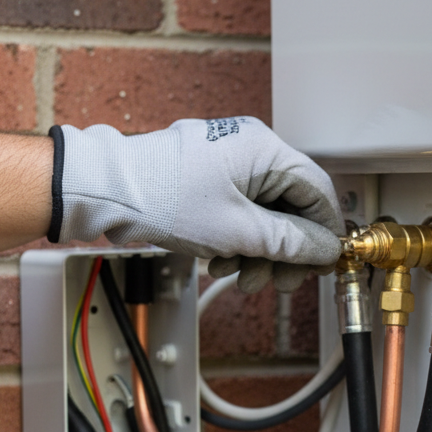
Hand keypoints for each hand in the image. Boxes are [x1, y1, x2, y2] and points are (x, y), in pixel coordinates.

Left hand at [53, 117, 343, 291]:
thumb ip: (290, 241)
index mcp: (265, 150)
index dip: (325, 233)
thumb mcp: (238, 231)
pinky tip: (220, 261)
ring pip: (264, 213)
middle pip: (291, 206)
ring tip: (239, 276)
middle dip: (285, 251)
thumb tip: (325, 248)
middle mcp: (251, 149)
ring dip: (259, 252)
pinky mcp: (209, 177)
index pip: (317, 191)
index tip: (324, 263)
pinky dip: (237, 240)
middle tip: (278, 282)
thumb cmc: (164, 198)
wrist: (105, 192)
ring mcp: (228, 162)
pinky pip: (239, 210)